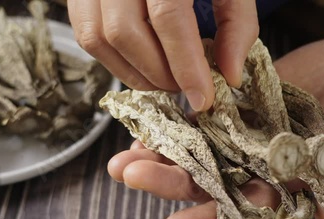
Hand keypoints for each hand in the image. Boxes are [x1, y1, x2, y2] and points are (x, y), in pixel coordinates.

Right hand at [67, 0, 258, 110]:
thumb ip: (237, 24)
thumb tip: (230, 74)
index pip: (168, 17)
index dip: (186, 65)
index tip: (203, 97)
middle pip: (125, 33)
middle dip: (159, 74)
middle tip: (186, 87)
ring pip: (99, 38)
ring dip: (135, 73)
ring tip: (166, 80)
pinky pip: (86, 34)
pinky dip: (116, 60)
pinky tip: (144, 64)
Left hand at [106, 35, 323, 218]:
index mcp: (295, 185)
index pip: (250, 211)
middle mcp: (268, 166)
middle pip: (214, 184)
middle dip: (173, 185)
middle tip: (133, 179)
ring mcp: (252, 137)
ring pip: (204, 153)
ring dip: (165, 157)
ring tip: (124, 159)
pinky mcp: (244, 107)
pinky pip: (207, 116)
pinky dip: (180, 121)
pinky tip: (150, 123)